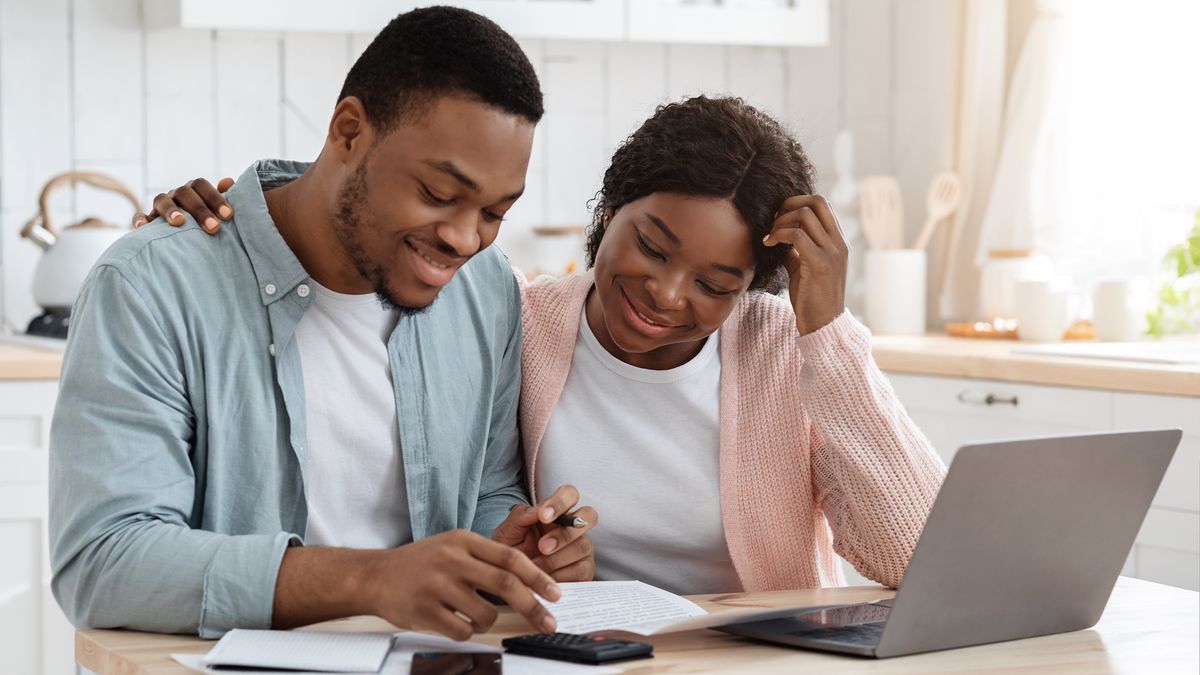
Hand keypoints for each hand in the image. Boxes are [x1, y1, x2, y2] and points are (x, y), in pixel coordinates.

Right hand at [133, 177, 234, 233]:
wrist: (181, 239)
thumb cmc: (204, 224)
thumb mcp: (214, 211)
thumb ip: (222, 197)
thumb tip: (229, 181)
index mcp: (193, 190)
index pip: (201, 185)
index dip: (215, 198)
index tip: (228, 215)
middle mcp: (176, 195)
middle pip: (184, 193)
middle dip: (200, 209)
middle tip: (214, 228)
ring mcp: (159, 207)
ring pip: (161, 200)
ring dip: (170, 210)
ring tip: (179, 222)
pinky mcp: (147, 222)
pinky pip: (140, 217)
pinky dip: (140, 220)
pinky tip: (143, 228)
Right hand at [364, 529, 560, 639]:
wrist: (375, 575)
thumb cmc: (420, 563)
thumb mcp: (452, 546)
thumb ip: (485, 558)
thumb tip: (528, 581)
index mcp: (463, 540)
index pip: (511, 558)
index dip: (537, 577)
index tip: (555, 594)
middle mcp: (451, 560)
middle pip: (506, 584)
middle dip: (533, 606)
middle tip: (548, 621)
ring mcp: (436, 585)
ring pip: (484, 613)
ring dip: (489, 621)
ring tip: (476, 616)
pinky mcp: (424, 610)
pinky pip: (461, 630)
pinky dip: (467, 632)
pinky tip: (456, 623)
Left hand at [491, 484, 597, 581]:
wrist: (510, 579)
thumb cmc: (510, 550)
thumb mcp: (507, 532)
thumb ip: (520, 516)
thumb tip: (537, 511)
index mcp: (556, 511)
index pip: (569, 493)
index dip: (560, 502)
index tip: (543, 516)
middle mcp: (574, 526)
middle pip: (589, 515)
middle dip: (565, 532)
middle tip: (542, 547)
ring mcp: (582, 548)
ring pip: (583, 545)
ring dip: (557, 558)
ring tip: (535, 567)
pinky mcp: (584, 570)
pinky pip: (581, 570)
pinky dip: (561, 576)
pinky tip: (545, 579)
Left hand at [763, 195, 848, 334]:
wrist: (823, 325)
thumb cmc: (812, 298)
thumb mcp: (804, 267)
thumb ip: (796, 250)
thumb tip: (779, 236)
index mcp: (838, 241)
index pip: (822, 204)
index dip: (798, 203)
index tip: (779, 218)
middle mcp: (839, 243)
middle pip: (817, 201)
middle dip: (790, 204)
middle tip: (773, 220)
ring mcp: (832, 252)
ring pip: (805, 214)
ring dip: (781, 221)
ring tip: (770, 236)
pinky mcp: (819, 263)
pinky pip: (796, 235)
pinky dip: (778, 234)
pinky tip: (768, 244)